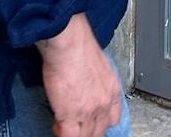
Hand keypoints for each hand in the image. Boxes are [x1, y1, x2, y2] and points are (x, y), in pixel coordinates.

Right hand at [37, 14, 121, 136]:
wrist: (69, 42)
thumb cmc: (78, 45)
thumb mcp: (97, 65)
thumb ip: (95, 81)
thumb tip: (86, 87)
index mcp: (112, 88)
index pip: (113, 117)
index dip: (100, 123)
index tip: (91, 122)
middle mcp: (105, 102)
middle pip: (100, 130)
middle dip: (87, 131)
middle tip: (75, 126)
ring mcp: (90, 110)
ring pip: (86, 136)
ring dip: (74, 134)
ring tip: (63, 126)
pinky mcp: (72, 114)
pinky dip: (62, 134)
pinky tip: (57, 126)